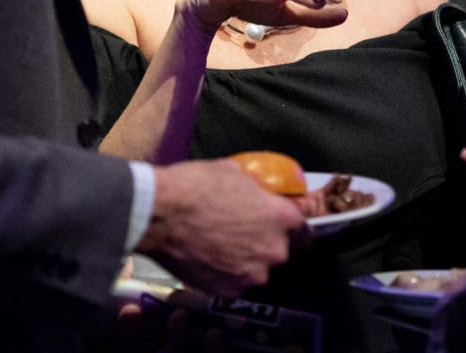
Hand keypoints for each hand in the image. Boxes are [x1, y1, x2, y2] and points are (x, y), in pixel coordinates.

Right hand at [137, 158, 309, 297]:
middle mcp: (274, 251)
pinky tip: (207, 259)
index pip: (305, 233)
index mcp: (282, 219)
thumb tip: (259, 195)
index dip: (293, 231)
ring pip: (256, 271)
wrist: (160, 214)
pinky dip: (224, 275)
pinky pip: (234, 284)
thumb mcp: (236, 174)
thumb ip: (257, 192)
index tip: (282, 230)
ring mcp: (252, 276)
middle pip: (279, 253)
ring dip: (244, 262)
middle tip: (238, 233)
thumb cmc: (197, 186)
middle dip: (264, 244)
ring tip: (218, 247)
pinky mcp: (228, 292)